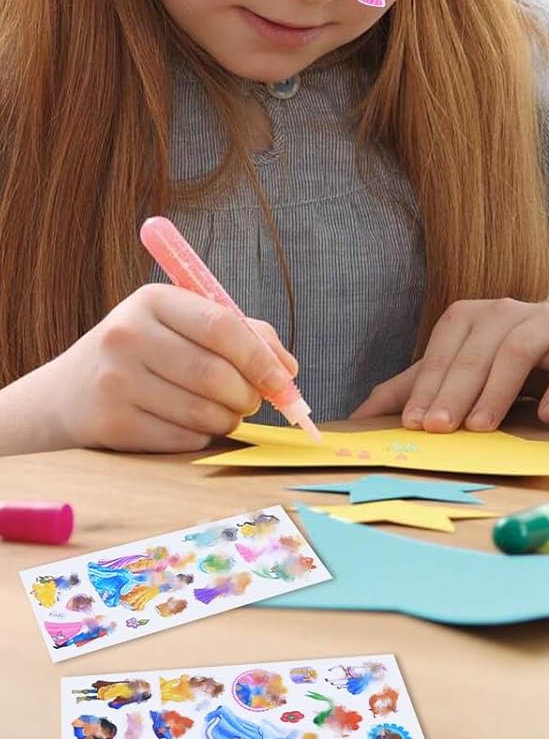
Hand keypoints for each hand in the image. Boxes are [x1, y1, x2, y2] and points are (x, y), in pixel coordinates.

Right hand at [38, 284, 296, 452]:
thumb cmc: (147, 352)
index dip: (261, 356)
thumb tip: (288, 369)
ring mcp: (114, 381)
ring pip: (201, 411)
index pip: (222, 326)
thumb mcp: (183, 324)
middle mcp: (127, 336)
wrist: (69, 391)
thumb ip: (242, 334)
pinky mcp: (110, 424)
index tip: (284, 377)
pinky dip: (203, 436)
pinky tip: (198, 425)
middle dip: (248, 393)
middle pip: (214, 373)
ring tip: (228, 412)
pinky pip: (182, 438)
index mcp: (152, 300)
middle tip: (255, 399)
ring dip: (229, 418)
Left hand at [351, 296, 548, 432]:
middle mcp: (503, 312)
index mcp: (468, 317)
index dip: (428, 387)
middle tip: (440, 429)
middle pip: (476, 352)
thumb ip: (412, 387)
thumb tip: (358, 416)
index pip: (443, 351)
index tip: (414, 423)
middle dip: (456, 392)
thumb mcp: (455, 366)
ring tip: (481, 426)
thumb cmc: (499, 356)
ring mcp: (541, 322)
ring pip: (517, 351)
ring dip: (498, 390)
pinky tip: (547, 415)